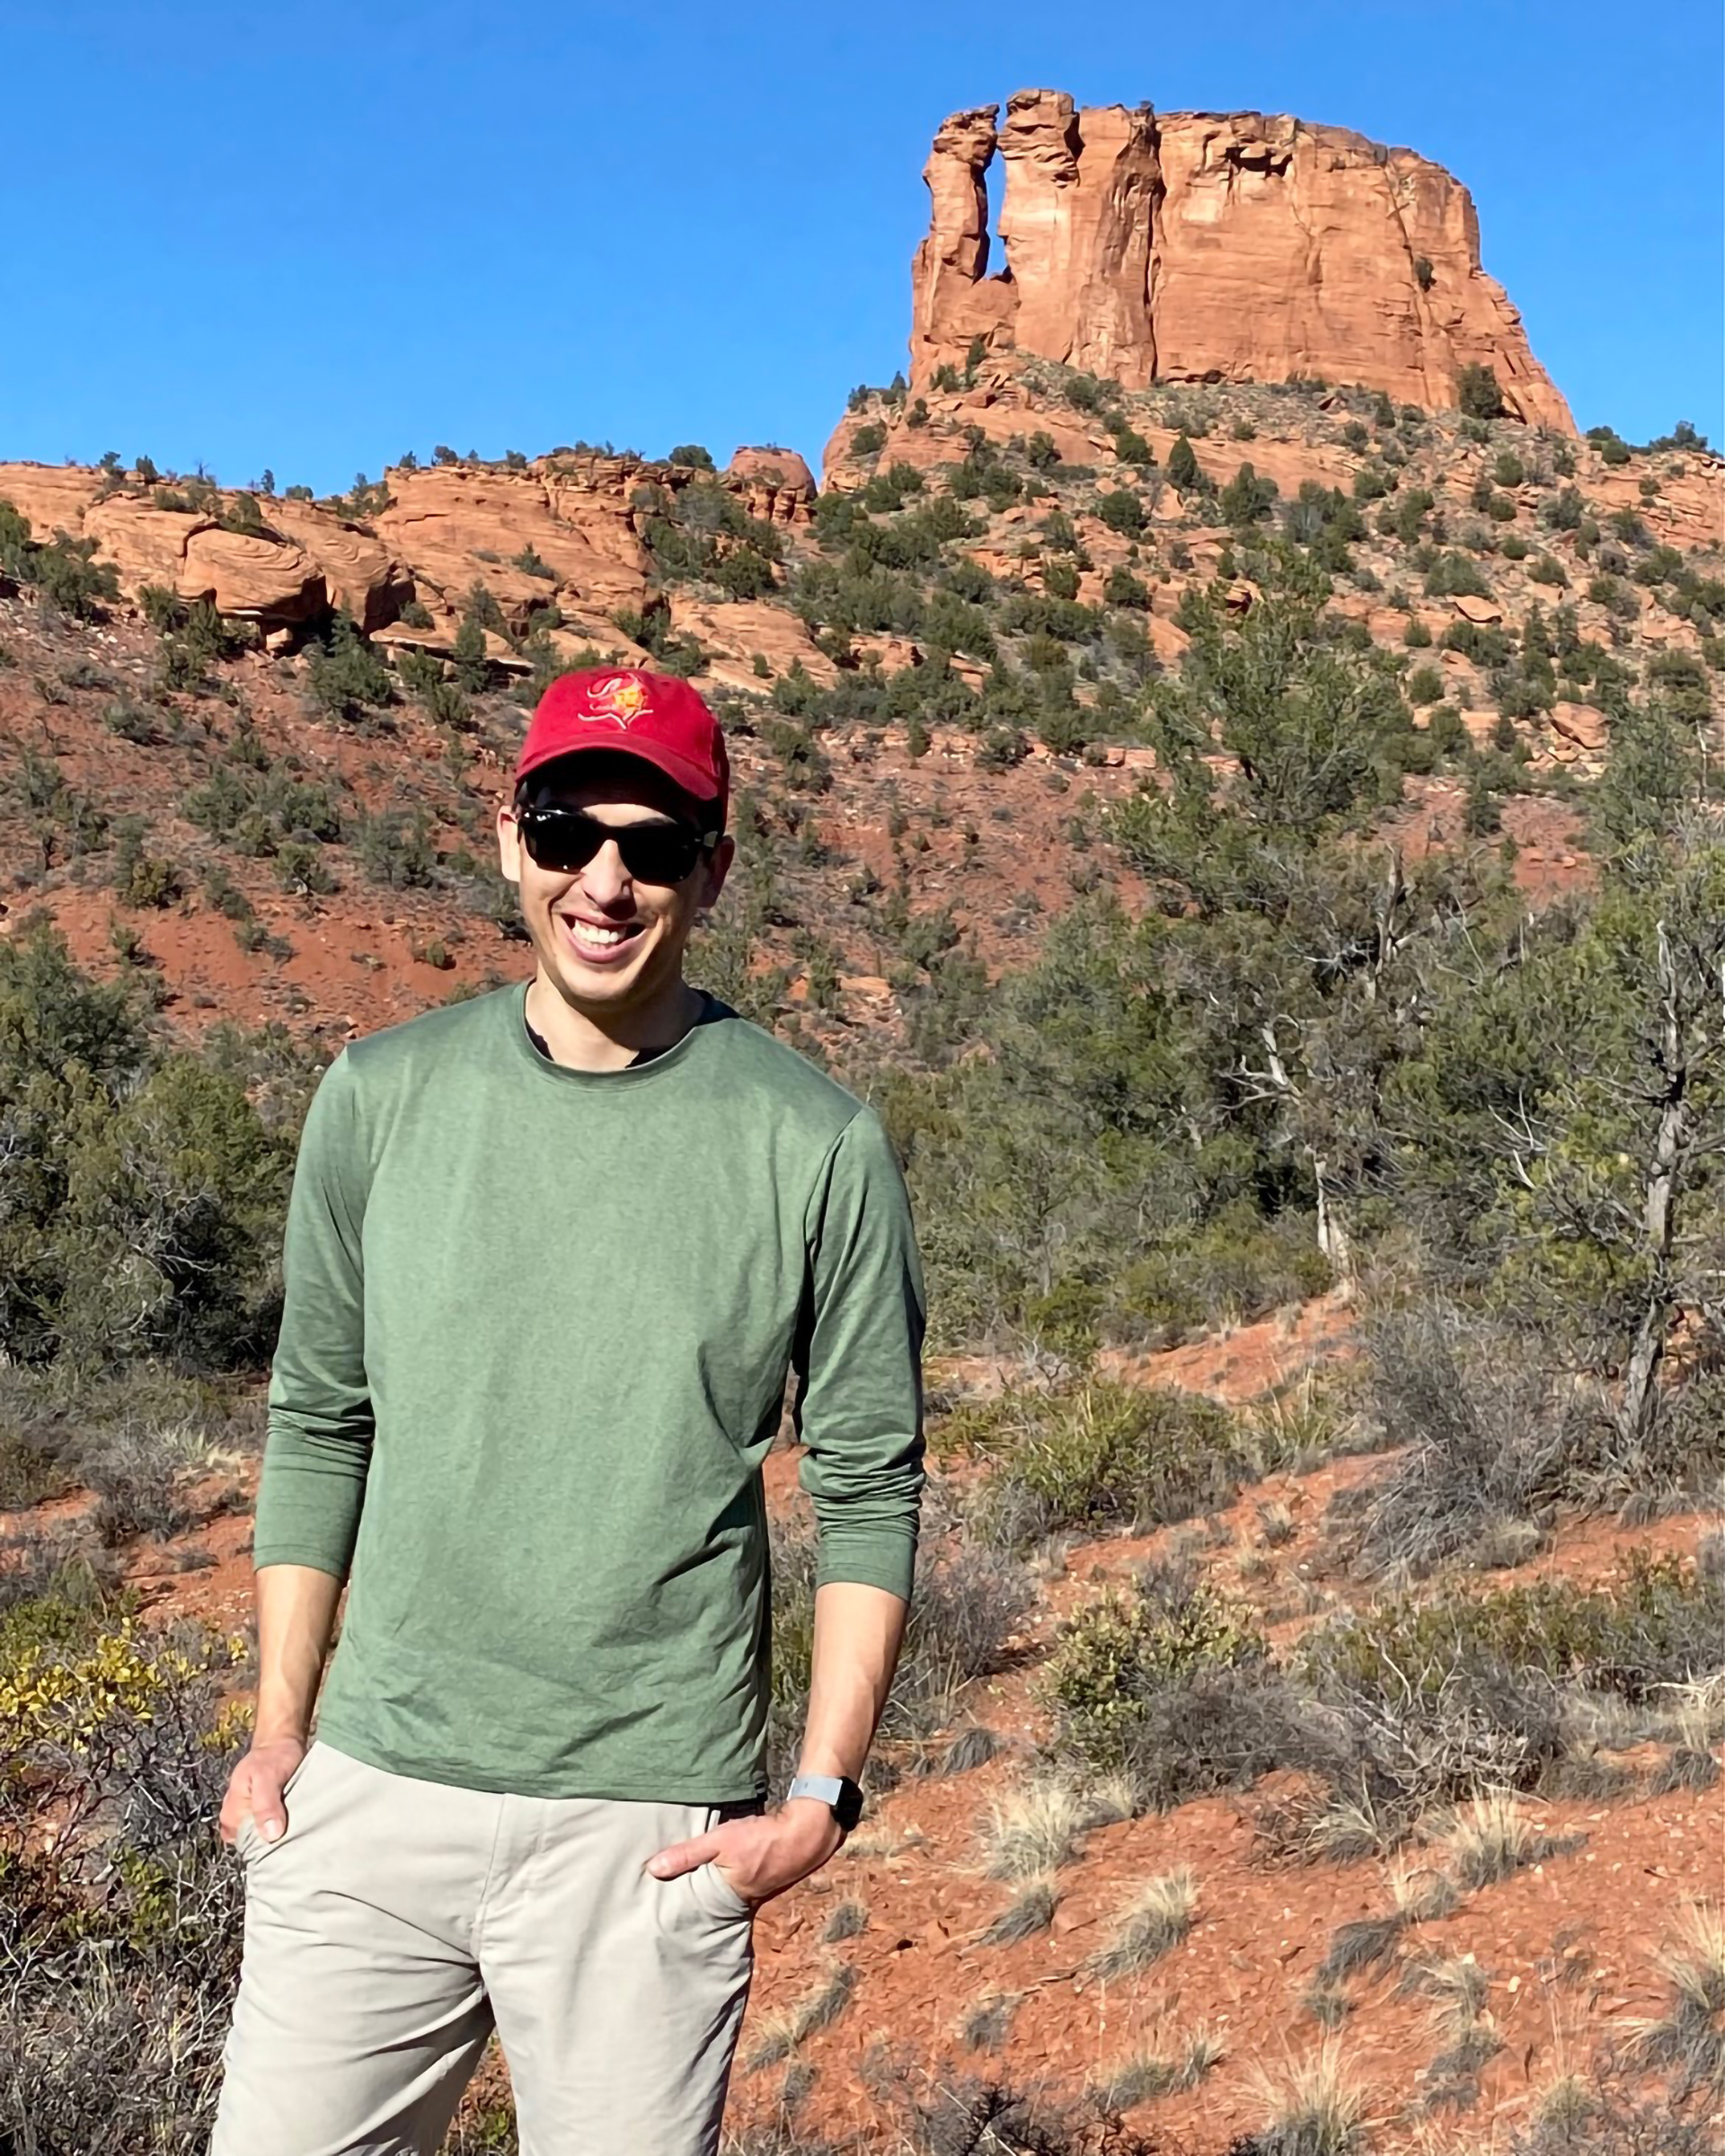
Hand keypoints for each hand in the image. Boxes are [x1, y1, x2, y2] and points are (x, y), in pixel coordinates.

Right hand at [218, 1736, 306, 1849]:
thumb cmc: (271, 1757)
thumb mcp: (266, 1777)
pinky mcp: (265, 1814)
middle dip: (276, 1842)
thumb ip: (265, 1804)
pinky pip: (273, 1828)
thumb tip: (270, 1835)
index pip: (247, 1846)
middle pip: (257, 1843)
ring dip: (282, 1833)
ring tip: (300, 1829)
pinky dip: (285, 1826)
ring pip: (266, 1836)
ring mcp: (251, 1818)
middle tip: (297, 1834)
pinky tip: (299, 1824)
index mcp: (231, 1815)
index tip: (287, 1843)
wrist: (281, 1742)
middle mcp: (237, 1821)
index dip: (267, 1847)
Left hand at [645, 1799, 844, 1908]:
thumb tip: (652, 1869)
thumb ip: (688, 1854)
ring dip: (714, 1901)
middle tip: (671, 1917)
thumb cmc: (761, 1837)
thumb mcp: (720, 1841)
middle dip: (696, 1913)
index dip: (681, 1914)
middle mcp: (742, 1902)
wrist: (807, 1833)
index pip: (697, 1910)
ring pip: (728, 1902)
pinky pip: (743, 1891)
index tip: (661, 1919)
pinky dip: (731, 1889)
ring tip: (692, 1902)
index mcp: (727, 1896)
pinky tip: (726, 1882)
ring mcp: (757, 1894)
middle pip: (713, 1911)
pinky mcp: (767, 1883)